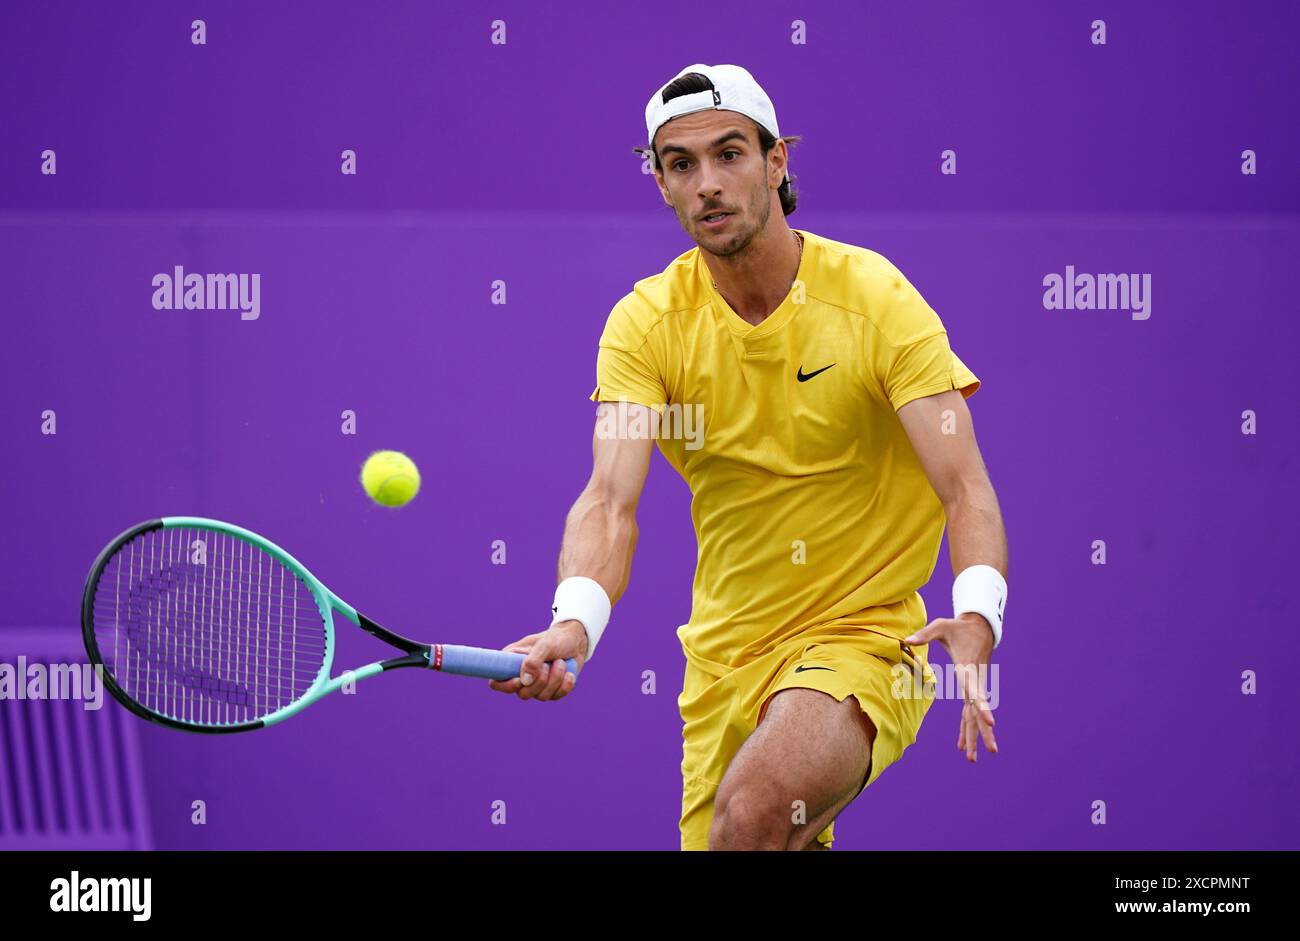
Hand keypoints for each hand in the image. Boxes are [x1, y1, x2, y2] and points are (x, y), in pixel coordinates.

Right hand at [487, 620, 586, 701]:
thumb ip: (533, 660)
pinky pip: (556, 696)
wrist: (575, 641)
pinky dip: (565, 685)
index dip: (506, 686)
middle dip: (539, 681)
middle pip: (522, 693)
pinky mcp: (551, 689)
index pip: (496, 682)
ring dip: (555, 679)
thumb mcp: (545, 644)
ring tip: (561, 662)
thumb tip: (525, 681)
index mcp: (511, 661)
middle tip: (547, 664)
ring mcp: (536, 684)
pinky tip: (568, 673)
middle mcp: (521, 675)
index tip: (520, 680)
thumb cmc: (556, 639)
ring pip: (541, 696)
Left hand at [905, 614, 997, 761]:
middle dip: (984, 731)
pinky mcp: (971, 690)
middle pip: (979, 711)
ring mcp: (975, 688)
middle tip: (992, 750)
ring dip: (975, 737)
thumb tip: (906, 640)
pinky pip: (969, 713)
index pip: (976, 692)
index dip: (982, 707)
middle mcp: (974, 683)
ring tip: (972, 759)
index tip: (990, 721)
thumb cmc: (958, 627)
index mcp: (968, 670)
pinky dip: (965, 729)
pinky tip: (962, 746)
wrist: (979, 629)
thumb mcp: (941, 626)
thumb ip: (925, 634)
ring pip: (974, 716)